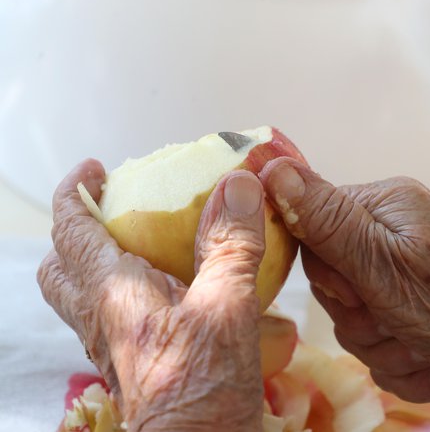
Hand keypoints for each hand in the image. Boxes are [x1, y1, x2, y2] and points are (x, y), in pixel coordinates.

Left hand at [38, 160, 265, 430]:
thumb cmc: (201, 391)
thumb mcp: (227, 308)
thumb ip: (231, 245)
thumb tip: (239, 185)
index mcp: (113, 295)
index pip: (72, 230)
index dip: (75, 190)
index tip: (94, 167)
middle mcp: (101, 320)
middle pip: (59, 268)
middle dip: (73, 232)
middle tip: (108, 210)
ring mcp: (113, 348)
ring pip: (80, 296)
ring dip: (94, 263)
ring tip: (138, 246)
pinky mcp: (133, 366)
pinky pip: (111, 318)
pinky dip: (125, 293)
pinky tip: (170, 295)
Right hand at [259, 158, 429, 405]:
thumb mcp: (383, 263)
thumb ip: (326, 220)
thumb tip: (272, 167)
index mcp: (384, 207)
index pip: (312, 230)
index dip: (326, 275)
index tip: (356, 291)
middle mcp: (393, 238)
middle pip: (332, 286)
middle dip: (361, 319)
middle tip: (397, 320)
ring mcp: (406, 279)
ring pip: (355, 324)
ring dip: (387, 349)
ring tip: (426, 345)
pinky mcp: (417, 317)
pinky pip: (381, 348)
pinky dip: (406, 366)